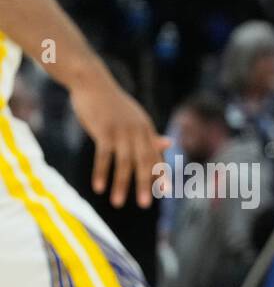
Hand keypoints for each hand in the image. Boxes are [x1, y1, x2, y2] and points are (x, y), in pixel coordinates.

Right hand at [69, 71, 168, 208]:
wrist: (92, 82)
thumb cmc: (114, 103)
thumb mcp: (135, 118)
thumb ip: (149, 134)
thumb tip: (168, 144)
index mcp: (146, 130)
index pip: (156, 156)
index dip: (161, 173)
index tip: (166, 191)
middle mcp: (137, 132)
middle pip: (145, 162)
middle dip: (145, 185)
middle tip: (146, 204)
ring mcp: (121, 131)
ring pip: (124, 163)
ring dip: (121, 184)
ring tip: (118, 203)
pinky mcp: (103, 130)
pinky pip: (103, 156)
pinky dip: (101, 173)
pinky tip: (99, 187)